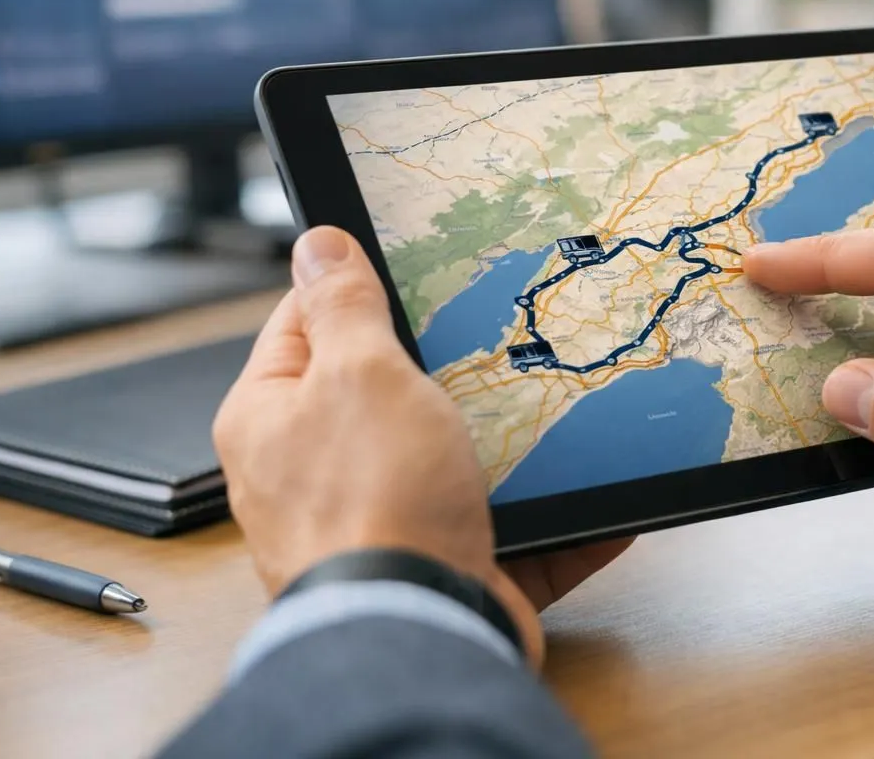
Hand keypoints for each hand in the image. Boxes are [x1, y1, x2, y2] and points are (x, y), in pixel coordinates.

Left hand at [214, 226, 629, 664]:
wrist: (419, 630)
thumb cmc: (373, 504)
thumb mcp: (360, 372)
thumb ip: (342, 305)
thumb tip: (316, 244)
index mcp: (272, 417)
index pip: (305, 325)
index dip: (358, 288)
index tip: (412, 261)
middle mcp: (314, 473)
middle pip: (384, 394)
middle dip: (446, 366)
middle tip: (496, 325)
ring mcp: (380, 524)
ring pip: (451, 462)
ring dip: (508, 441)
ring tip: (559, 399)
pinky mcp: (441, 567)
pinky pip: (508, 527)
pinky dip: (556, 512)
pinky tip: (601, 492)